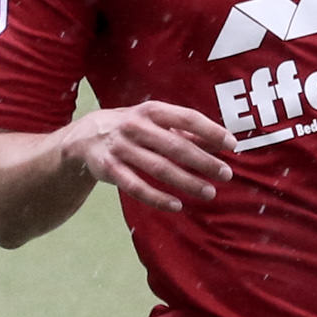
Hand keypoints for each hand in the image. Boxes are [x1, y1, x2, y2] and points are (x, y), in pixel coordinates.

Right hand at [59, 102, 234, 213]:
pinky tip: (177, 206)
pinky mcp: (109, 169)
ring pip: (158, 168)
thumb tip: (219, 142)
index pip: (187, 118)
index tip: (232, 145)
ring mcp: (121, 148)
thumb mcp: (155, 121)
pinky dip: (157, 198)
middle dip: (203, 161)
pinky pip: (136, 187)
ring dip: (186, 181)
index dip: (211, 131)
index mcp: (152, 111)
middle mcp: (135, 127)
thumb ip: (185, 131)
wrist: (85, 136)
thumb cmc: (132, 128)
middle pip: (175, 146)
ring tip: (209, 192)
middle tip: (226, 175)